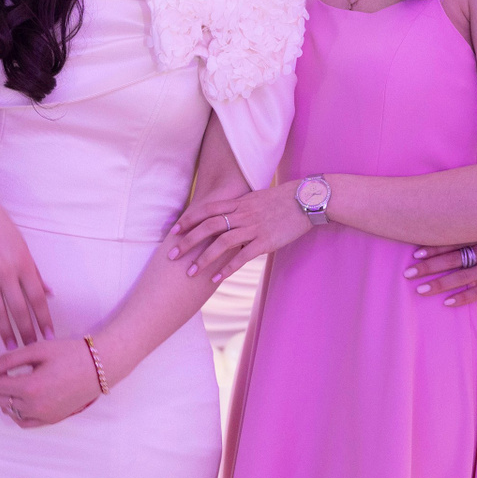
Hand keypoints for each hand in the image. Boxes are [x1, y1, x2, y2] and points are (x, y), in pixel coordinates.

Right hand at [0, 174, 52, 347]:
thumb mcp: (21, 243)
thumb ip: (34, 271)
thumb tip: (48, 293)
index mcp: (22, 261)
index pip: (37, 297)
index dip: (43, 318)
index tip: (49, 335)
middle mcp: (5, 271)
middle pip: (18, 309)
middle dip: (26, 331)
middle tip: (32, 347)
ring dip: (7, 331)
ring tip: (13, 347)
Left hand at [0, 337, 101, 427]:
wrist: (98, 367)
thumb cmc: (69, 353)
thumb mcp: (37, 350)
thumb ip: (8, 359)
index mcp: (29, 387)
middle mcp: (34, 406)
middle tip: (0, 370)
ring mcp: (42, 416)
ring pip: (8, 411)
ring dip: (4, 397)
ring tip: (12, 381)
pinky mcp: (50, 420)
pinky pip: (23, 422)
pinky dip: (16, 412)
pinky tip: (19, 399)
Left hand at [167, 182, 309, 283]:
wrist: (305, 200)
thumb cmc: (281, 199)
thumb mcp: (256, 198)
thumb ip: (239, 206)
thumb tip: (225, 214)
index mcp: (238, 203)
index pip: (207, 210)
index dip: (189, 220)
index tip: (174, 230)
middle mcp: (242, 214)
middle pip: (208, 227)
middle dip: (188, 241)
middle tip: (172, 255)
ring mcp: (253, 228)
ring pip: (221, 243)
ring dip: (203, 259)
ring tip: (190, 273)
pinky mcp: (265, 242)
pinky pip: (242, 257)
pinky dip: (227, 268)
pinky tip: (215, 279)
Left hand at [405, 236, 476, 305]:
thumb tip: (453, 222)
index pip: (452, 241)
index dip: (432, 248)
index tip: (414, 254)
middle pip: (451, 259)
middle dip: (428, 267)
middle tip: (407, 273)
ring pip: (461, 277)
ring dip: (440, 284)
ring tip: (420, 290)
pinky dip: (463, 298)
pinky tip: (447, 303)